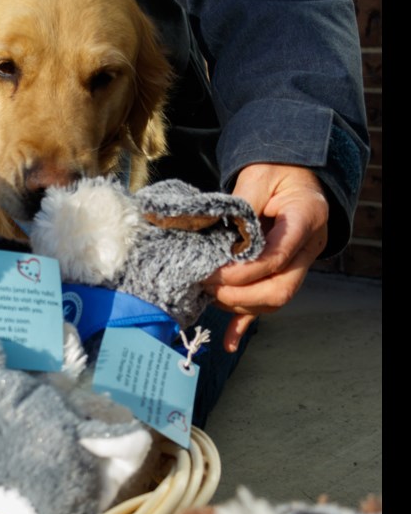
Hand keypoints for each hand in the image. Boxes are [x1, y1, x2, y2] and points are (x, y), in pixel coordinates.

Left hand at [203, 163, 329, 351]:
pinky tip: (229, 342)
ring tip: (206, 292)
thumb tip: (217, 233)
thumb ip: (240, 204)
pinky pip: (266, 305)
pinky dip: (245, 324)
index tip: (215, 272)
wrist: (292, 173)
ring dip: (237, 304)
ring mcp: (297, 264)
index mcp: (306, 218)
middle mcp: (307, 247)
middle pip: (280, 288)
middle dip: (239, 294)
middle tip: (206, 284)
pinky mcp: (282, 274)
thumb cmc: (275, 171)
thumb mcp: (257, 176)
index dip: (245, 271)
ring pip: (273, 300)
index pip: (278, 256)